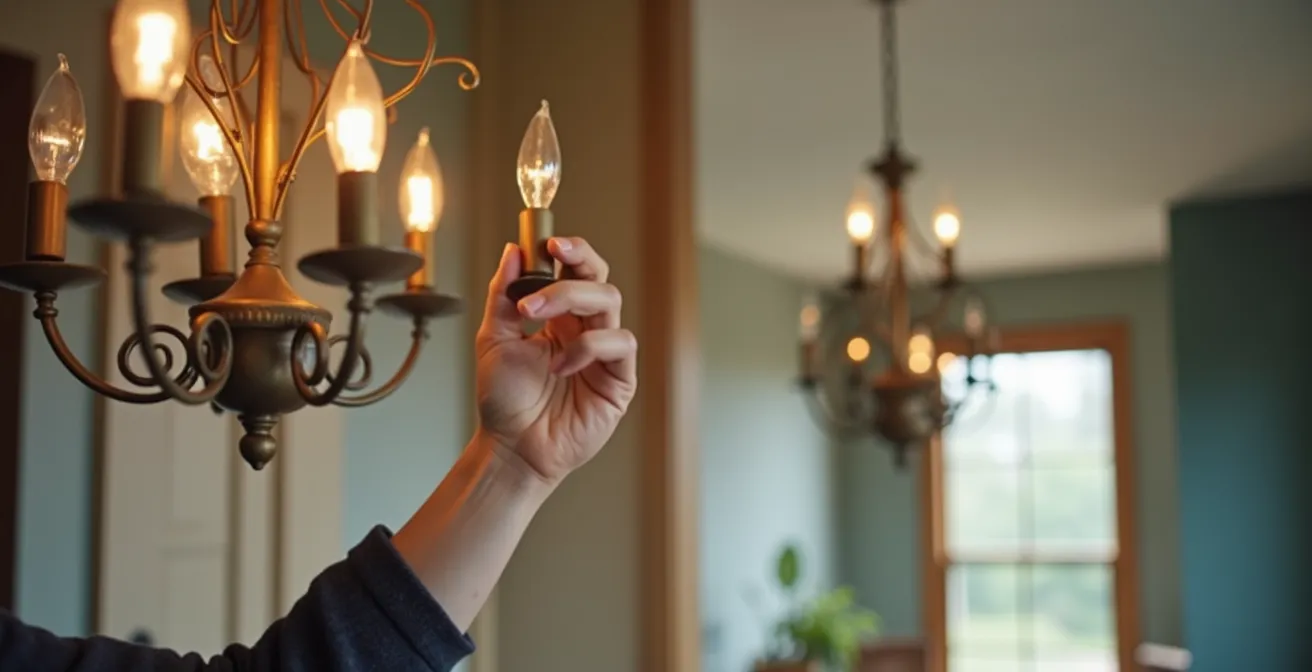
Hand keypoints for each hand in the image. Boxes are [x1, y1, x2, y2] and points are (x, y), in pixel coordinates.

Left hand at [473, 238, 637, 484]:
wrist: (511, 448)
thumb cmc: (504, 401)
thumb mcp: (493, 340)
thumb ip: (501, 295)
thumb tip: (513, 251)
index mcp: (560, 319)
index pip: (576, 272)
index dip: (571, 251)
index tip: (549, 241)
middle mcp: (585, 331)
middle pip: (599, 279)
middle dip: (577, 263)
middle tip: (550, 259)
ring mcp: (604, 355)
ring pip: (610, 303)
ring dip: (572, 300)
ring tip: (536, 319)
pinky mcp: (619, 380)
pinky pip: (619, 344)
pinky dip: (588, 347)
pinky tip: (560, 367)